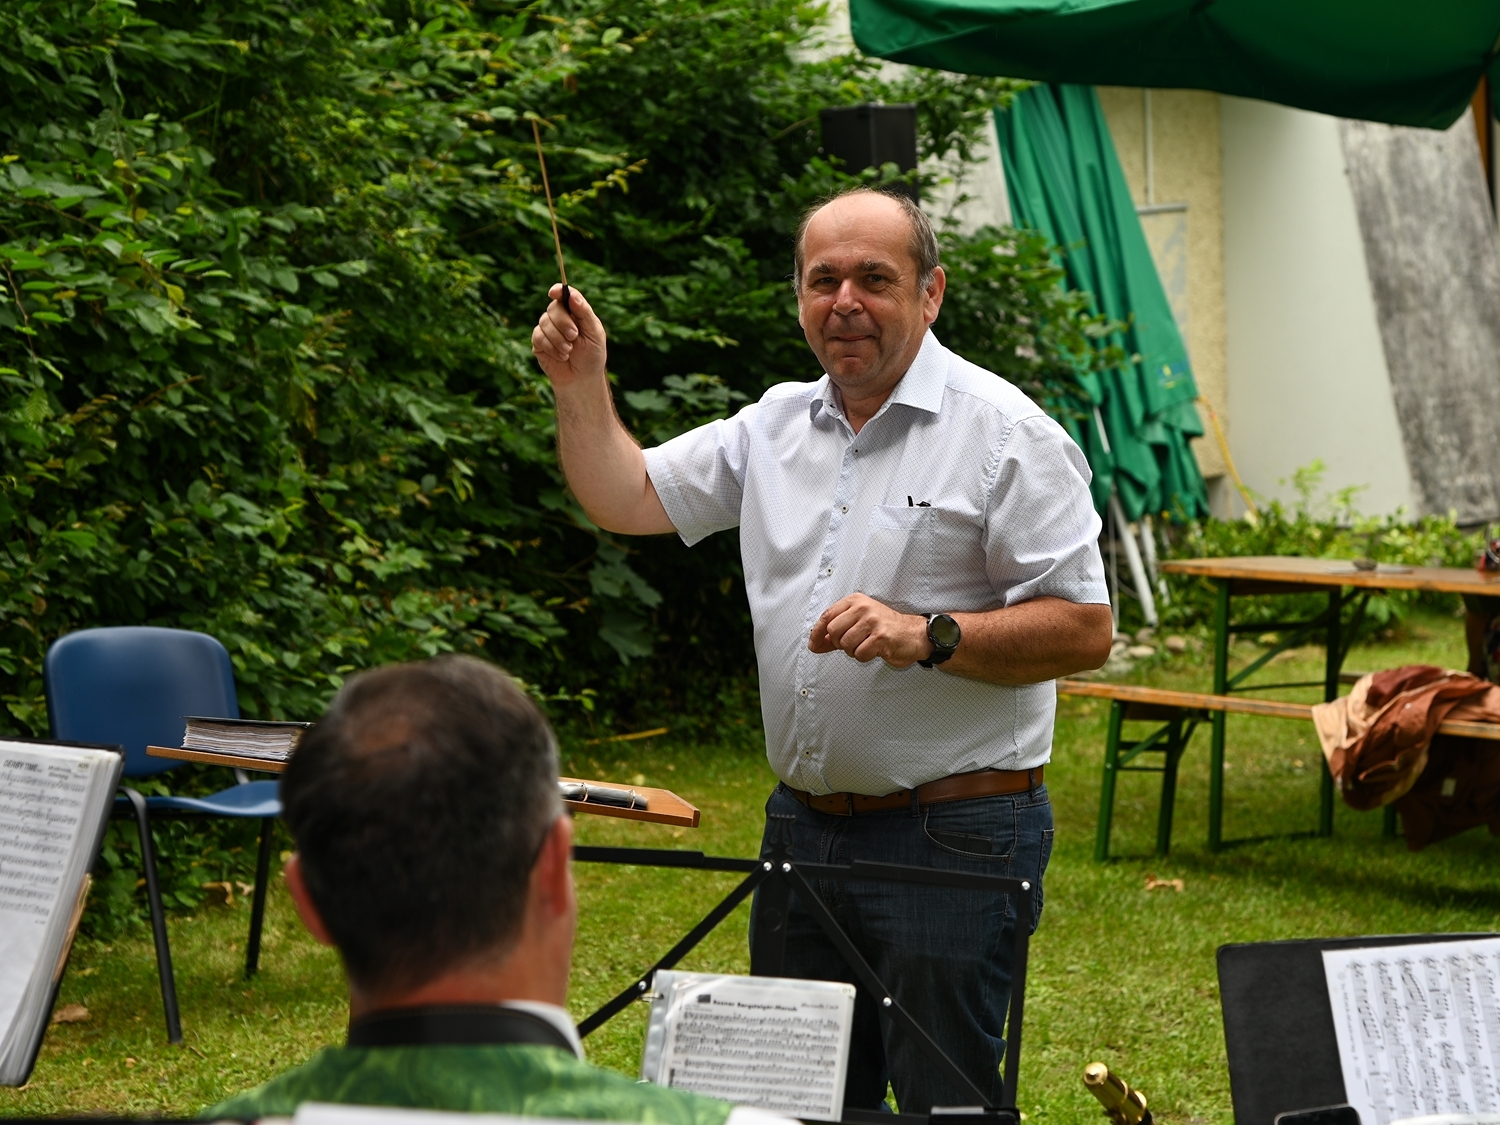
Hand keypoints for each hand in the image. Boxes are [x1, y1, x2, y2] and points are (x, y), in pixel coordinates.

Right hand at [532, 284, 607, 387]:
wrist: (582, 379)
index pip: (564, 294)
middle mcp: (560, 317)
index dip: (558, 290)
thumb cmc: (592, 355)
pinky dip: (551, 348)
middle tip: (574, 336)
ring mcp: (548, 329)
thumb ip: (584, 313)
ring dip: (558, 338)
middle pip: (554, 308)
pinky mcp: (539, 342)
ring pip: (544, 322)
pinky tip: (562, 356)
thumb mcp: (594, 333)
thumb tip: (572, 295)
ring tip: (569, 351)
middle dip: (563, 322)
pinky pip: (538, 337)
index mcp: (575, 311)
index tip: (554, 293)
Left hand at [809, 593, 930, 668]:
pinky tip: (874, 650)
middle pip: (834, 631)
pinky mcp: (881, 637)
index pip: (827, 615)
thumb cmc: (884, 628)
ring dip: (853, 651)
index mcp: (855, 601)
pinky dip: (864, 656)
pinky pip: (860, 653)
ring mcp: (872, 621)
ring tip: (865, 646)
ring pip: (846, 644)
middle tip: (853, 644)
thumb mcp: (858, 623)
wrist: (913, 633)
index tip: (814, 645)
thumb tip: (815, 644)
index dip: (817, 633)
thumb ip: (836, 633)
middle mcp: (863, 608)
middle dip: (839, 643)